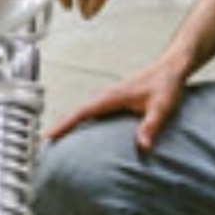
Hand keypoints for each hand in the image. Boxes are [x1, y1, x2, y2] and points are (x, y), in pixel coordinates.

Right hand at [44, 56, 190, 154]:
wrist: (171, 68)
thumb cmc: (166, 83)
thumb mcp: (162, 107)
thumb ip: (151, 125)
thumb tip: (142, 146)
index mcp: (112, 96)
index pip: (81, 111)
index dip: (64, 124)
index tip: (48, 136)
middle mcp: (106, 96)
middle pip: (75, 112)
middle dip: (58, 127)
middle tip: (43, 145)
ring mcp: (108, 98)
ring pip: (81, 112)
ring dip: (67, 124)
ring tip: (53, 141)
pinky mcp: (112, 101)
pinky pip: (90, 113)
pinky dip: (79, 121)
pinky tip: (78, 133)